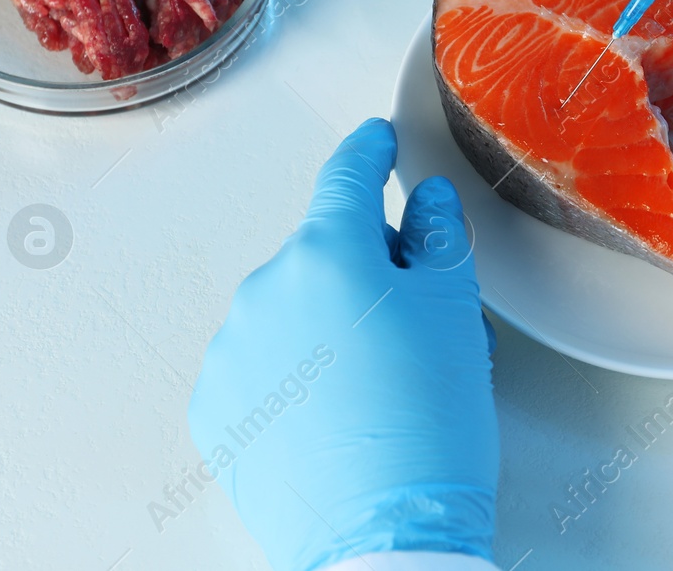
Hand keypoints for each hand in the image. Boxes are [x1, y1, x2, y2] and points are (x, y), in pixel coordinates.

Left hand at [189, 119, 497, 570]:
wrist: (382, 536)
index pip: (346, 177)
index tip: (376, 141)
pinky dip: (294, 372)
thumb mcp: (455, 312)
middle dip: (366, 269)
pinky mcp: (218, 408)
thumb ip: (438, 237)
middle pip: (324, 252)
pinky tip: (338, 412)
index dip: (369, 151)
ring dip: (328, 323)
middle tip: (417, 320)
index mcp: (327, 254)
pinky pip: (260, 364)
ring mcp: (232, 351)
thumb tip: (424, 201)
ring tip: (380, 384)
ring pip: (290, 309)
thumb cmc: (427, 426)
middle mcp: (265, 291)